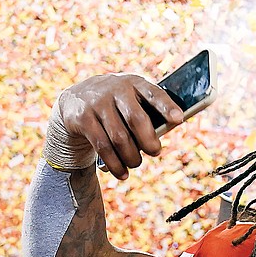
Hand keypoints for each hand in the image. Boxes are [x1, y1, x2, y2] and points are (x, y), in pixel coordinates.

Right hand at [57, 74, 183, 178]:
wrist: (75, 100)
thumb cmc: (116, 105)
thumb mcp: (131, 100)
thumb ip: (148, 113)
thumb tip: (165, 135)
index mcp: (134, 83)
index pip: (153, 93)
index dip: (167, 106)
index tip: (179, 119)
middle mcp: (115, 89)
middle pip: (136, 119)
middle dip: (149, 142)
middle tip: (155, 152)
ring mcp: (97, 103)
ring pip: (119, 138)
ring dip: (131, 157)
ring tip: (135, 163)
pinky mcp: (83, 118)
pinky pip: (103, 147)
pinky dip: (115, 164)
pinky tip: (122, 173)